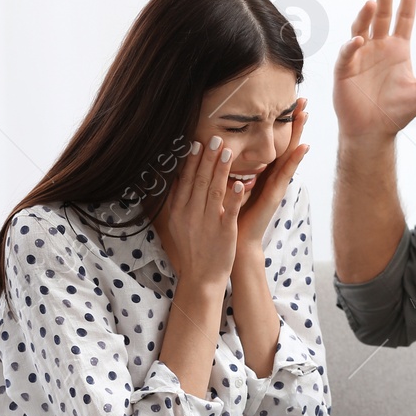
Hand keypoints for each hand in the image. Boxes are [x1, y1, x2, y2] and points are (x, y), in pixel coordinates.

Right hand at [156, 134, 250, 291]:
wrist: (200, 277)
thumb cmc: (191, 249)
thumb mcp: (177, 224)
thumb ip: (178, 201)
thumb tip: (177, 177)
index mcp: (179, 211)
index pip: (186, 180)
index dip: (192, 161)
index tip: (197, 143)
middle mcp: (191, 214)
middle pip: (200, 181)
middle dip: (207, 158)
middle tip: (215, 138)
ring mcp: (208, 223)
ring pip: (214, 191)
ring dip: (220, 169)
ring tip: (227, 151)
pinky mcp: (224, 232)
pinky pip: (229, 211)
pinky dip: (233, 196)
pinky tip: (239, 182)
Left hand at [236, 97, 310, 251]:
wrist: (236, 239)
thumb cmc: (231, 213)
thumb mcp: (230, 183)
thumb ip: (229, 167)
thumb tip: (217, 143)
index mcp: (262, 171)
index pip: (273, 141)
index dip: (280, 122)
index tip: (285, 101)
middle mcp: (272, 175)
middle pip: (286, 142)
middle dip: (295, 121)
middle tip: (304, 99)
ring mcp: (277, 184)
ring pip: (290, 153)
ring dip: (299, 133)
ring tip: (306, 114)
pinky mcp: (276, 194)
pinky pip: (286, 173)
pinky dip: (295, 160)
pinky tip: (303, 147)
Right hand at [334, 0, 415, 144]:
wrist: (373, 132)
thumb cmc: (396, 112)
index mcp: (398, 49)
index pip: (404, 17)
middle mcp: (378, 47)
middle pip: (382, 15)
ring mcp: (360, 56)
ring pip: (362, 28)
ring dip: (366, 16)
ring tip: (372, 2)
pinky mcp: (345, 70)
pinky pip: (348, 54)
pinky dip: (352, 46)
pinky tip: (359, 39)